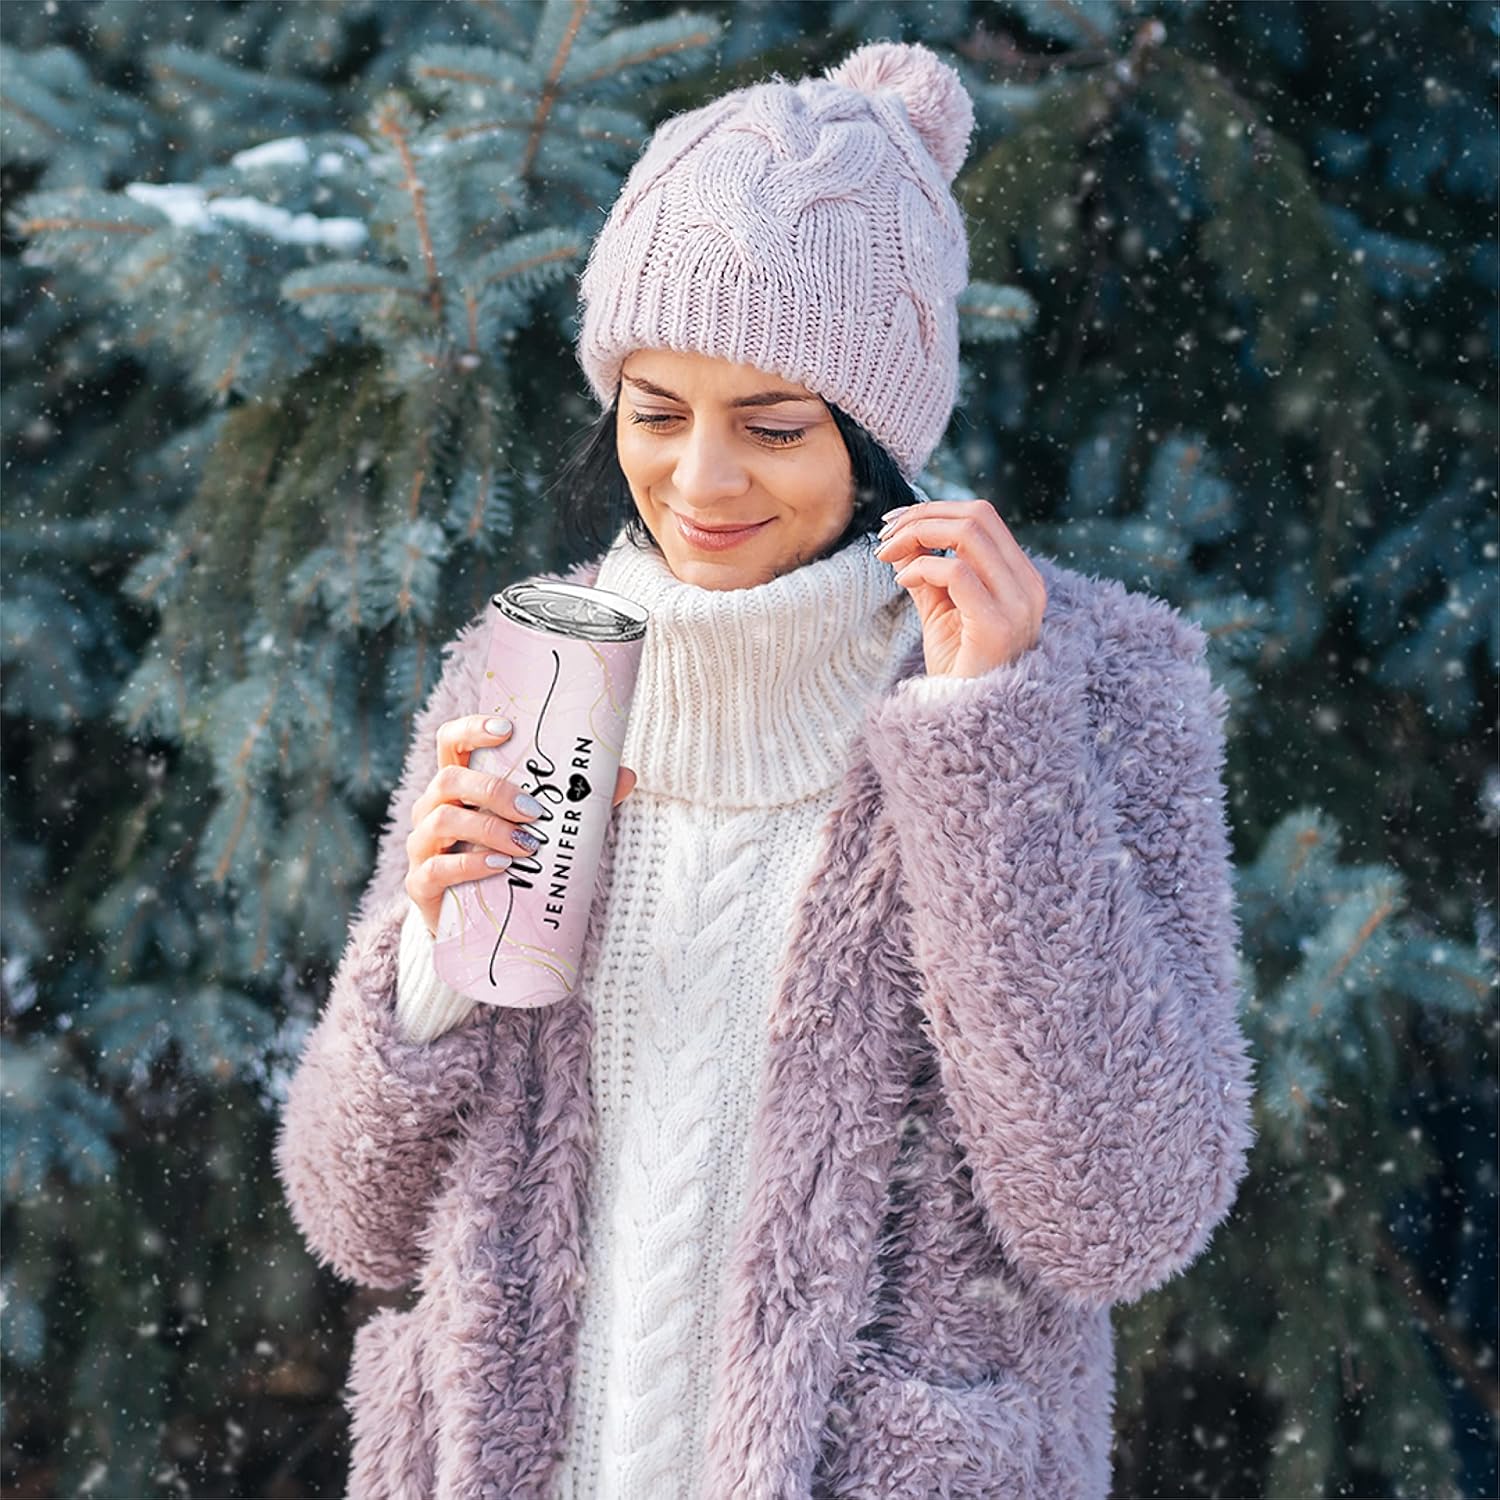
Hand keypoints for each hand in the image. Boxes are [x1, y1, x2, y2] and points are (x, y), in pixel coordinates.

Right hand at [405, 714, 635, 937]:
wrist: (482, 922)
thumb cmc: (511, 858)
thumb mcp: (542, 827)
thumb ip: (579, 802)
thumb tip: (626, 775)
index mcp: (459, 784)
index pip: (450, 741)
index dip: (472, 728)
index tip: (507, 729)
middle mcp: (433, 807)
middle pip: (448, 779)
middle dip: (494, 791)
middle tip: (536, 810)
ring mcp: (421, 844)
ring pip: (443, 821)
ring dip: (489, 829)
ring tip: (527, 845)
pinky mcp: (420, 883)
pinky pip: (437, 868)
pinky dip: (472, 865)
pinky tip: (501, 867)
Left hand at [873, 497, 1046, 678]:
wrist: (969, 722)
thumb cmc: (957, 667)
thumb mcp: (939, 609)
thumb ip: (926, 570)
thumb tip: (902, 535)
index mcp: (1019, 577)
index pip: (981, 517)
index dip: (934, 510)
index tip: (894, 523)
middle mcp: (1027, 585)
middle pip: (977, 515)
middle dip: (923, 516)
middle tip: (886, 535)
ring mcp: (1018, 604)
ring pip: (969, 534)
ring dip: (918, 535)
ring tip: (888, 555)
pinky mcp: (999, 625)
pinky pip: (958, 572)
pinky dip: (922, 568)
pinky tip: (901, 583)